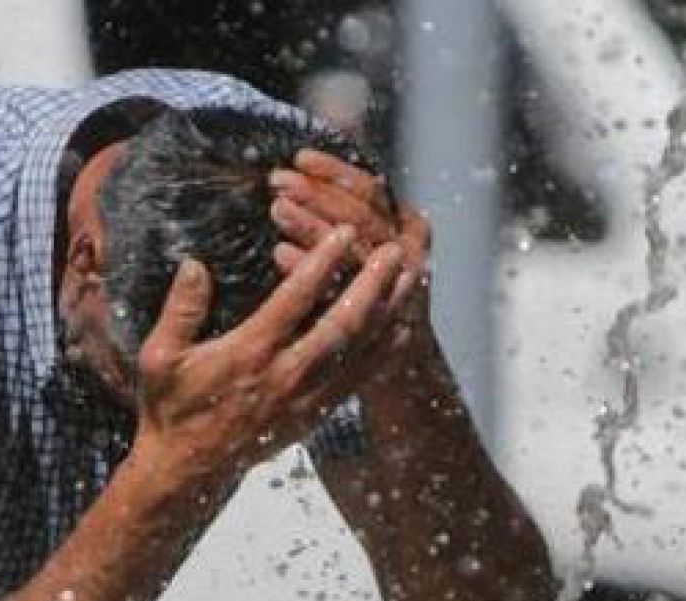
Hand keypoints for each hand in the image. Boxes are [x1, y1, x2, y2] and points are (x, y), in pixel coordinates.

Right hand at [130, 225, 404, 490]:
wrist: (188, 469)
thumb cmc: (172, 407)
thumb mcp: (159, 357)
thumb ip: (180, 310)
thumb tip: (193, 264)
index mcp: (249, 353)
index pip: (295, 299)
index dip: (323, 262)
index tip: (344, 232)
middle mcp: (285, 374)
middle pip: (342, 323)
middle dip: (373, 284)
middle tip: (395, 251)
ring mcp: (306, 397)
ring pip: (360, 351)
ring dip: (388, 313)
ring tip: (411, 279)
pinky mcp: (315, 414)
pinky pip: (359, 380)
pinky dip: (384, 353)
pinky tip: (402, 330)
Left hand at [269, 149, 434, 367]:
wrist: (402, 357)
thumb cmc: (371, 288)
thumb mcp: (373, 242)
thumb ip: (345, 210)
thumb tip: (301, 172)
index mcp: (409, 228)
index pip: (371, 192)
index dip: (337, 173)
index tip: (301, 158)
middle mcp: (407, 255)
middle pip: (363, 217)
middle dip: (319, 195)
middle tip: (279, 181)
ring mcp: (396, 290)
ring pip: (354, 251)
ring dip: (312, 226)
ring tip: (276, 209)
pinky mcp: (377, 322)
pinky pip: (339, 292)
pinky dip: (308, 270)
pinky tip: (278, 253)